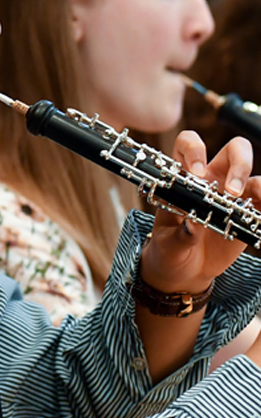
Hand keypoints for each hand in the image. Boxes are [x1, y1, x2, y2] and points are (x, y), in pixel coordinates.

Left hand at [141, 132, 260, 293]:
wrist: (183, 272)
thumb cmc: (169, 250)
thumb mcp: (167, 244)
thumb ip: (180, 234)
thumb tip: (193, 223)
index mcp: (185, 179)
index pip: (188, 145)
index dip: (194, 149)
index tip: (196, 172)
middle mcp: (212, 180)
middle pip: (235, 150)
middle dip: (240, 161)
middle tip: (232, 191)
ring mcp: (233, 195)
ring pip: (253, 174)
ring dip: (257, 186)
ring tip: (244, 209)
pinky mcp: (248, 213)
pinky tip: (259, 218)